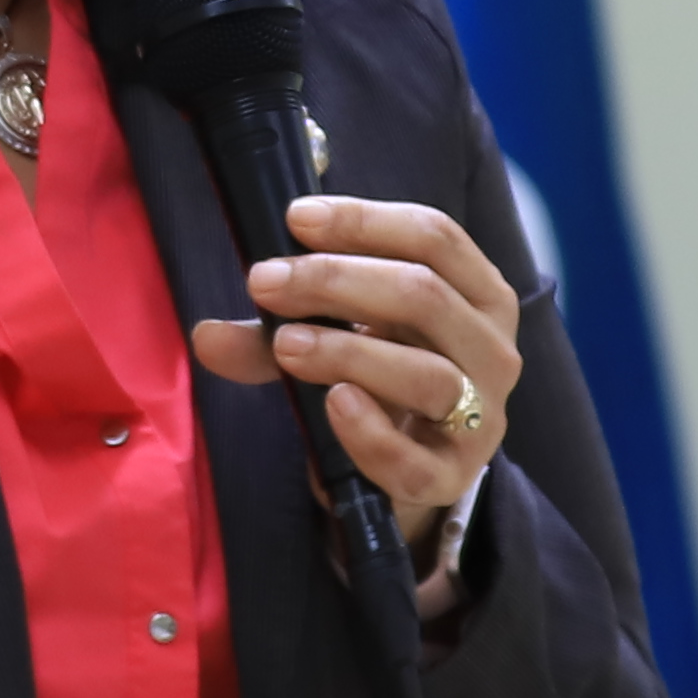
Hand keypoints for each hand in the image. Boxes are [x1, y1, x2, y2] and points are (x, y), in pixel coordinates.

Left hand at [191, 193, 517, 580]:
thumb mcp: (338, 337)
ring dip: (349, 352)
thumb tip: (205, 336)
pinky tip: (331, 404)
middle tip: (266, 282)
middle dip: (337, 281)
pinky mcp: (451, 478)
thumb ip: (274, 332)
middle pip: (426, 296)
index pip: (434, 236)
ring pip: (428, 375)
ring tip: (286, 343)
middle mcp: (492, 350)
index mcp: (479, 294)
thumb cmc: (383, 380)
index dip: (364, 221)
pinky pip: (412, 460)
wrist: (409, 470)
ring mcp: (480, 418)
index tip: (295, 219)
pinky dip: (370, 432)